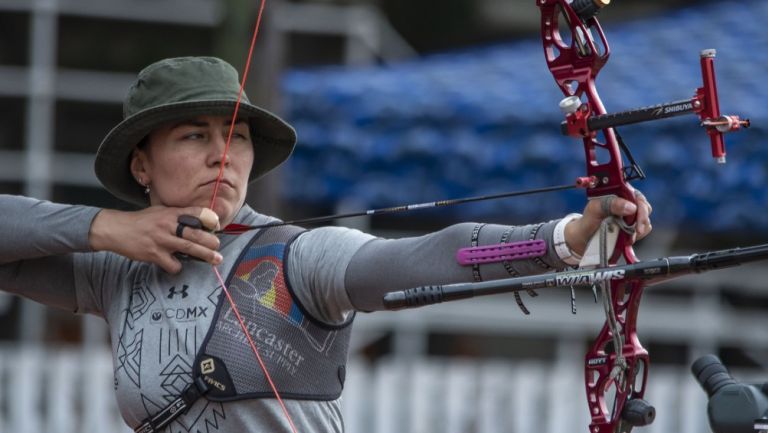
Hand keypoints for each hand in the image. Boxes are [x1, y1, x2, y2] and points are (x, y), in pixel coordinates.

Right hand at [89, 206, 222, 273]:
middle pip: (195, 233)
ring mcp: (161, 240)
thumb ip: (178, 215)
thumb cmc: (141, 221)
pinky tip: (176, 265)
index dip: (209, 218)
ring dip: (205, 255)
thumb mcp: (160, 211)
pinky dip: (177, 267)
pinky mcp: (154, 254)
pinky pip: (173, 264)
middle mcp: (168, 225)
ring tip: (216, 259)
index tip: (217, 225)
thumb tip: (200, 222)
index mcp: (171, 213)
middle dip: (211, 241)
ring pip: (189, 248)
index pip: (195, 212)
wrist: (116, 229)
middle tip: (219, 246)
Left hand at [564, 191, 652, 255]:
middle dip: (642, 218)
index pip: (636, 194)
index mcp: (618, 192)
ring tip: (627, 235)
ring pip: (645, 219)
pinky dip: (638, 234)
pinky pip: (643, 229)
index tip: (636, 214)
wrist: (585, 236)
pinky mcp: (633, 226)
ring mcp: (631, 215)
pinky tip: (628, 237)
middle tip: (636, 230)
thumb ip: (611, 204)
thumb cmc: (588, 219)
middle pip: (644, 207)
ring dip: (639, 228)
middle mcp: (627, 202)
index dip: (639, 204)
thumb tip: (631, 207)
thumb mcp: (595, 209)